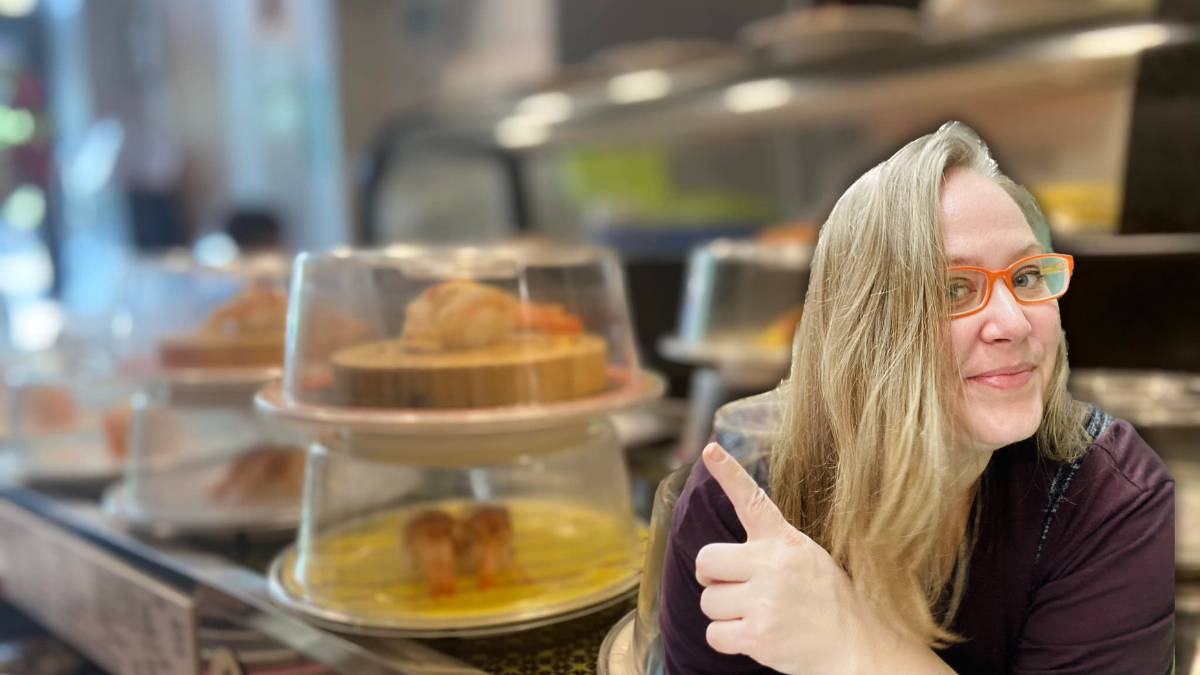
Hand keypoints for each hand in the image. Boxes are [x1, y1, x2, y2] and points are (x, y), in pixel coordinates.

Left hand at [695, 443, 874, 674]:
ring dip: (724, 612)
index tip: (710, 449)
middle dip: (713, 576)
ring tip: (757, 615)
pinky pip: (713, 634)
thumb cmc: (827, 601)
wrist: (857, 646)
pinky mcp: (758, 636)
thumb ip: (770, 546)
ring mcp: (765, 601)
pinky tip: (754, 637)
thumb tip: (724, 553)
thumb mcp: (807, 557)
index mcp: (785, 542)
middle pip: (706, 559)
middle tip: (736, 587)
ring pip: (707, 601)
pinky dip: (727, 639)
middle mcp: (772, 566)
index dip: (728, 472)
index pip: (752, 499)